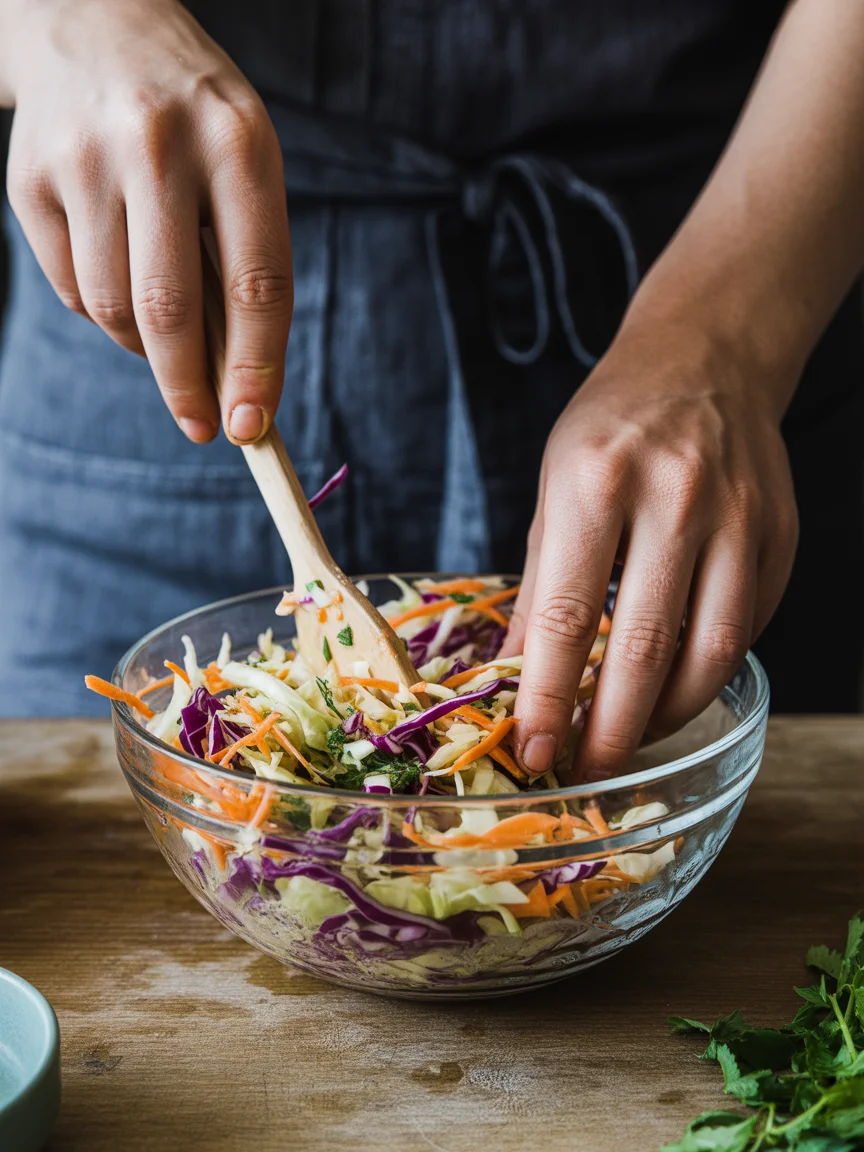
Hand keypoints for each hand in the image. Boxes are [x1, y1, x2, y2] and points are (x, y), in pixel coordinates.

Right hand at [2, 0, 291, 443]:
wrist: (96, 23)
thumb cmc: (195, 120)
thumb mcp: (245, 168)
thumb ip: (248, 265)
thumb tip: (238, 384)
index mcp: (237, 142)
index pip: (256, 282)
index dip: (255, 367)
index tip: (251, 426)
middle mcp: (157, 143)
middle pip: (169, 308)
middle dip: (187, 387)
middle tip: (202, 426)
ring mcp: (83, 158)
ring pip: (111, 309)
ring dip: (144, 347)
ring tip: (163, 326)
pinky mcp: (28, 177)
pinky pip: (70, 289)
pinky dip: (101, 310)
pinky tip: (118, 271)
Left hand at [502, 323, 797, 780]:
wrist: (705, 360)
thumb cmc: (611, 428)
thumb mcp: (551, 489)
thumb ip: (538, 587)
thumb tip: (515, 679)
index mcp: (596, 481)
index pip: (565, 615)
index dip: (547, 696)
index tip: (534, 750)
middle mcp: (675, 497)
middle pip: (645, 647)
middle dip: (612, 728)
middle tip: (588, 769)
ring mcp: (740, 517)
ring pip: (712, 652)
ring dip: (668, 714)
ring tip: (631, 736)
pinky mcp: (780, 535)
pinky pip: (748, 628)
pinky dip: (708, 671)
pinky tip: (675, 684)